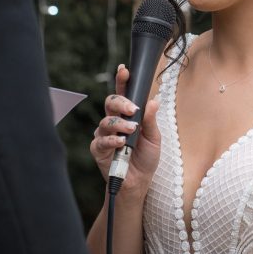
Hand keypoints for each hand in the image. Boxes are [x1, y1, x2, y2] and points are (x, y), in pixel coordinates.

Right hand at [90, 64, 160, 191]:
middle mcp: (113, 122)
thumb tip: (153, 101)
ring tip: (132, 130)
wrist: (138, 182)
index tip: (124, 70)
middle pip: (110, 103)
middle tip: (133, 109)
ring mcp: (104, 135)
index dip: (122, 81)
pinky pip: (101, 140)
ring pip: (106, 121)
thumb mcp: (154, 138)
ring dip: (120, 124)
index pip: (123, 95)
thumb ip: (151, 120)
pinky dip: (112, 139)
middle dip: (121, 102)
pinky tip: (121, 142)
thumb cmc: (145, 158)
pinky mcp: (98, 149)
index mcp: (127, 116)